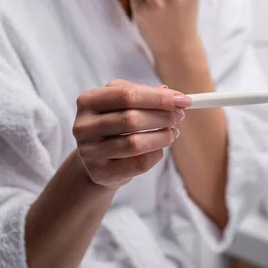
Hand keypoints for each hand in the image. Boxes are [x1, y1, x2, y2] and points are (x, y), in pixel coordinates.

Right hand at [72, 79, 191, 188]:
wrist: (97, 159)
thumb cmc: (116, 124)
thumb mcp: (124, 103)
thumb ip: (146, 94)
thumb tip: (174, 95)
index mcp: (88, 100)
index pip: (126, 95)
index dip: (159, 98)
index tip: (184, 100)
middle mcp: (83, 126)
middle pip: (131, 119)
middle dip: (163, 117)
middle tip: (180, 116)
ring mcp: (88, 151)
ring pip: (135, 144)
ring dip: (162, 137)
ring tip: (172, 133)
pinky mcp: (100, 173)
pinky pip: (138, 164)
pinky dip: (155, 155)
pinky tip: (158, 149)